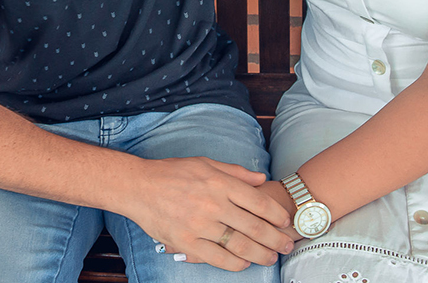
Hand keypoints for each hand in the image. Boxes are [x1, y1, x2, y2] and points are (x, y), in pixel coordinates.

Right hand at [123, 156, 294, 271]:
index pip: (258, 202)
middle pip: (254, 227)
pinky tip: (245, 263)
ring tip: (272, 258)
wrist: (139, 187)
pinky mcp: (187, 242)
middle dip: (276, 239)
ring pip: (240, 245)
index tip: (287, 222)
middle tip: (287, 245)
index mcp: (220, 183)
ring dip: (261, 254)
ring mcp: (200, 225)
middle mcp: (213, 204)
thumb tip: (261, 179)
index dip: (277, 215)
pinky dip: (235, 263)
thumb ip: (236, 172)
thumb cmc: (172, 173)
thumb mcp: (206, 163)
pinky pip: (218, 258)